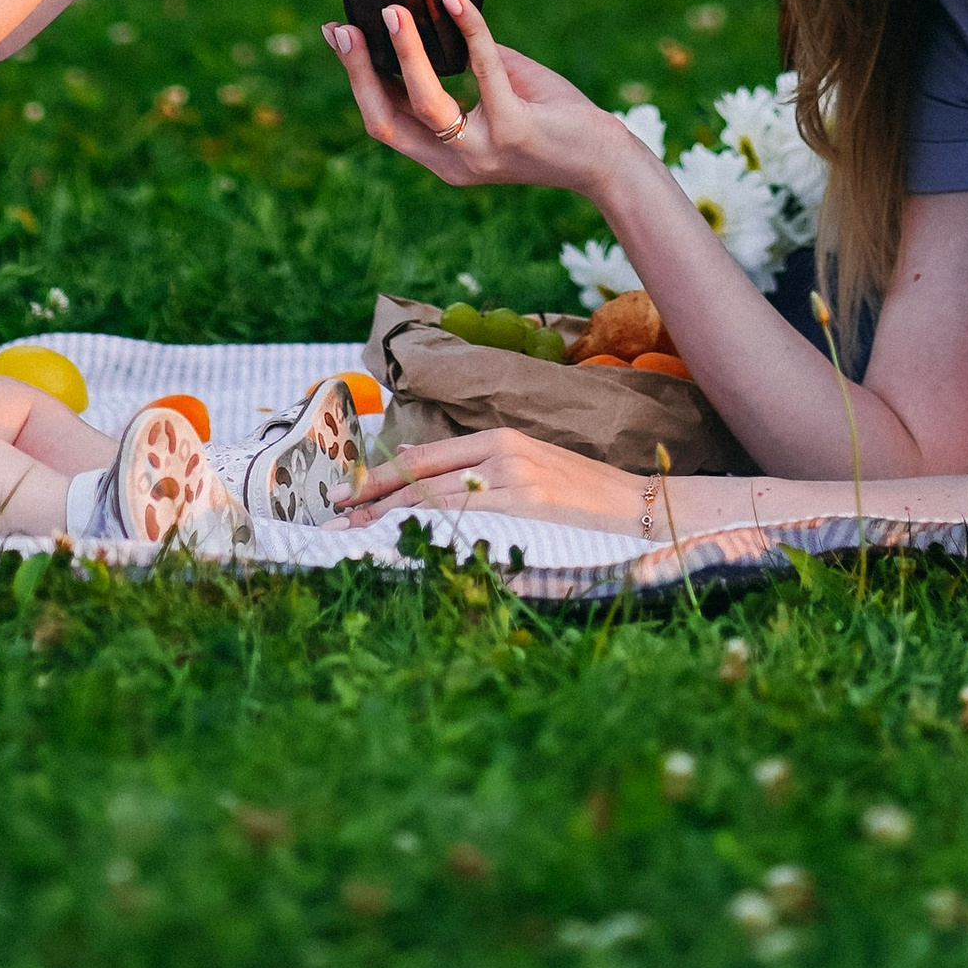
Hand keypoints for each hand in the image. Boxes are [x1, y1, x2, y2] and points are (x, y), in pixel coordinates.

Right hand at [321, 0, 625, 196]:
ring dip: (405, 54)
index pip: (384, 120)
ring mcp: (483, 151)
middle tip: (343, 27)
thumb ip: (466, 64)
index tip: (337, 36)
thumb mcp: (501, 92)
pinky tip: (456, 1)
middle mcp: (454, 163)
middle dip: (359, 73)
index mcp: (443, 158)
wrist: (608, 160)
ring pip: (426, 102)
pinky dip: (470, 31)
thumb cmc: (555, 119)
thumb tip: (436, 9)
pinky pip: (484, 71)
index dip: (356, 79)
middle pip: (386, 121)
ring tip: (392, 11)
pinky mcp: (515, 131)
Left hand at [347, 423, 654, 532]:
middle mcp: (501, 450)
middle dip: (374, 492)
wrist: (631, 502)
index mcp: (499, 438)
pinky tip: (405, 530)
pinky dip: (431, 520)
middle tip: (335, 508)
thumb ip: (477, 467)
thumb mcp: (525, 467)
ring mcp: (514, 475)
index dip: (384, 473)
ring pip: (437, 494)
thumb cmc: (577, 491)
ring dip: (391, 511)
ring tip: (356, 525)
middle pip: (423, 471)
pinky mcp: (528, 503)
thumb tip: (421, 465)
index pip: (427, 456)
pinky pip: (467, 513)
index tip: (349, 490)